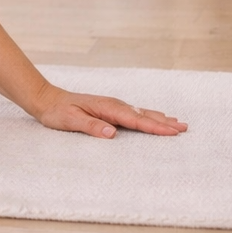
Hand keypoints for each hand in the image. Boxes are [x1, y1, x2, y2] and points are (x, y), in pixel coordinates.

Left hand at [32, 84, 187, 138]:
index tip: (172, 132)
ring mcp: (113, 106)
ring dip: (160, 118)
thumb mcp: (70, 121)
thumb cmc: (57, 112)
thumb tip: (112, 133)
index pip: (135, 120)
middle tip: (185, 128)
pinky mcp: (110, 110)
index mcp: (107, 108)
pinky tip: (155, 119)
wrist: (47, 99)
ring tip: (178, 123)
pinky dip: (148, 117)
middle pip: (143, 115)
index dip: (154, 127)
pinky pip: (134, 114)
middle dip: (164, 122)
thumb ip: (91, 126)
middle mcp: (113, 105)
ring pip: (141, 113)